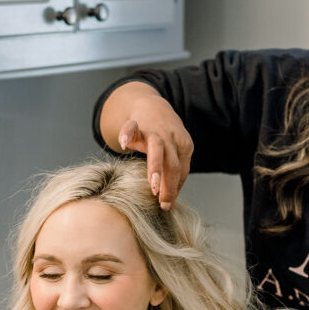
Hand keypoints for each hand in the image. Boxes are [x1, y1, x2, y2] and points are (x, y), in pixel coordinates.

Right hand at [106, 83, 191, 208]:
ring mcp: (154, 130)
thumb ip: (175, 170)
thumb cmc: (164, 135)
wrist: (151, 105)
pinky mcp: (137, 124)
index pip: (181, 171)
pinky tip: (124, 145)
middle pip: (173, 164)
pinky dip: (127, 135)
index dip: (175, 189)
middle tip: (163, 204)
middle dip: (169, 186)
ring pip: (157, 148)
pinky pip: (131, 128)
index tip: (167, 205)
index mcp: (184, 145)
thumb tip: (172, 199)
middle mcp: (171, 138)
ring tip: (154, 186)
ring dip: (156, 168)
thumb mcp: (175, 150)